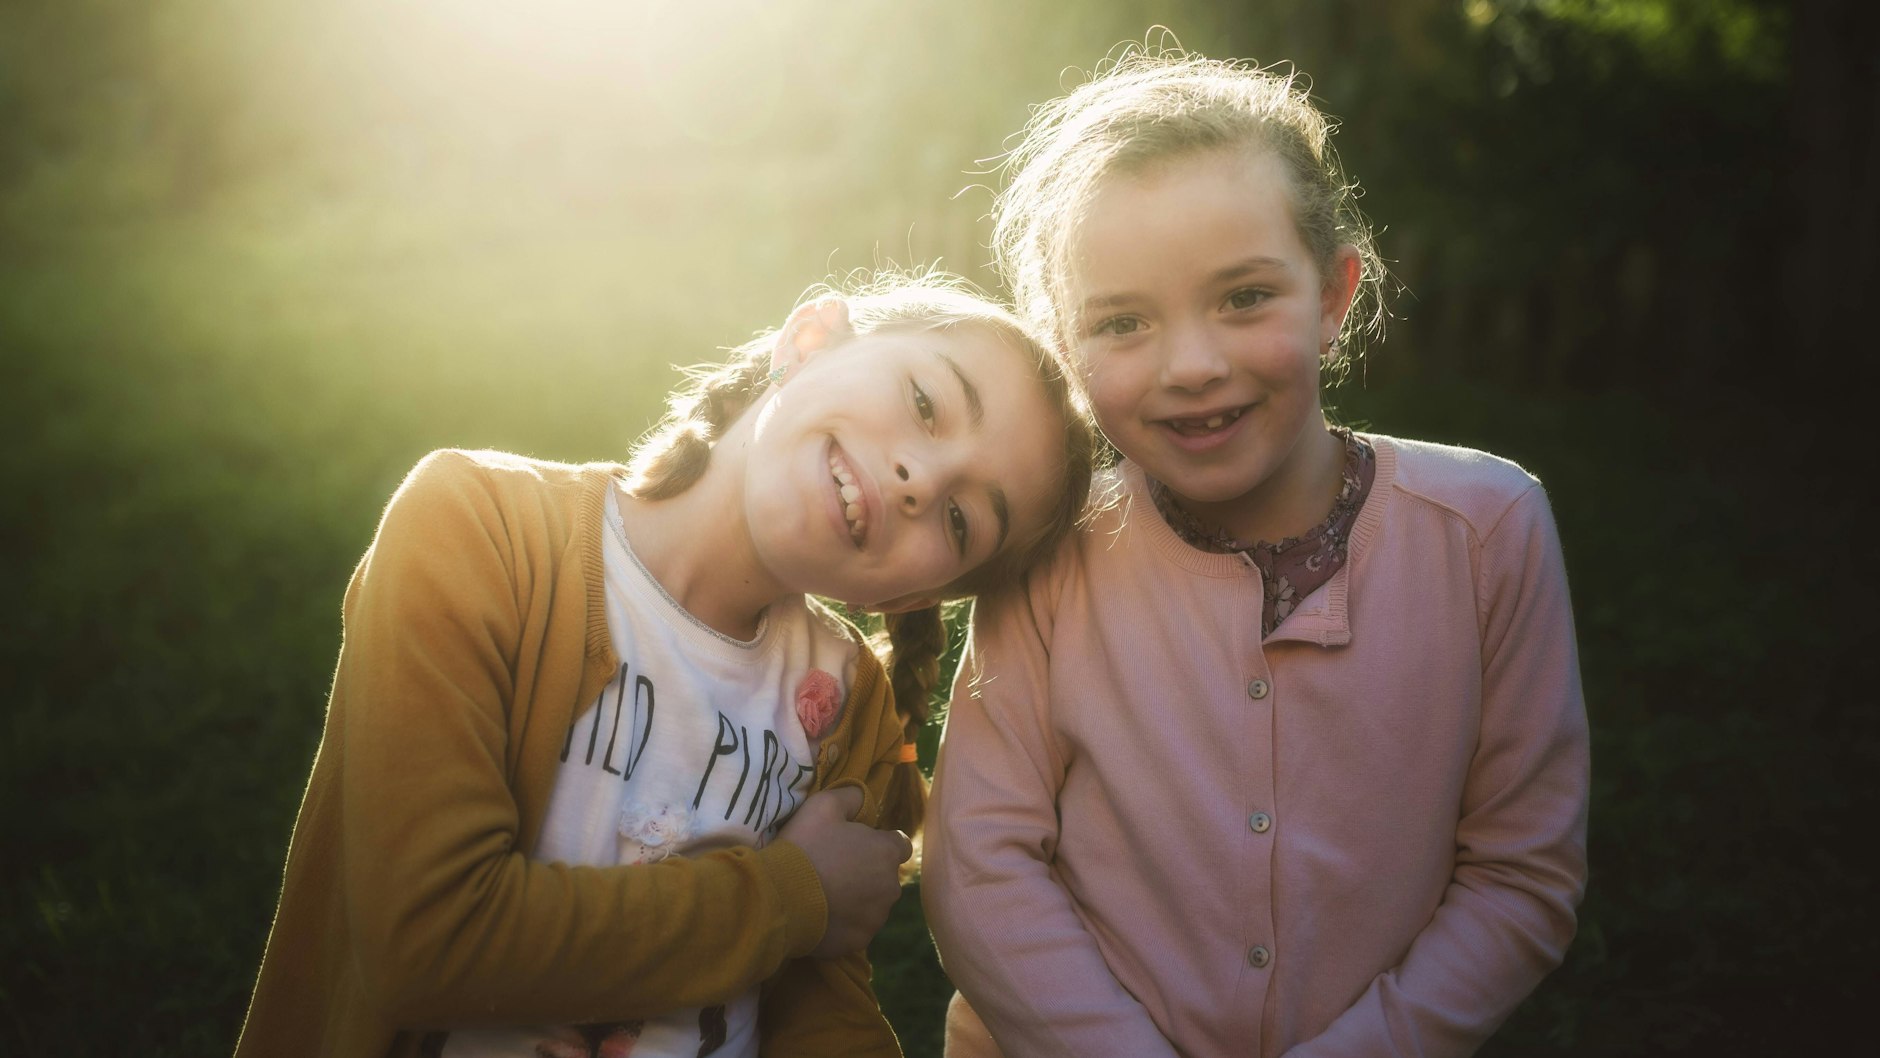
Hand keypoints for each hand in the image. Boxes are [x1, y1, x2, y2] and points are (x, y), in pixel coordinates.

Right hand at [778, 786, 912, 957]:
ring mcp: (876, 917)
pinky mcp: (860, 940)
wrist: (780, 897)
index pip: (899, 845)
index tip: (855, 846)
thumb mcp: (823, 805)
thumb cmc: (805, 846)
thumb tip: (864, 797)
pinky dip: (845, 922)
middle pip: (885, 876)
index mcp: (886, 853)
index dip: (878, 843)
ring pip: (873, 904)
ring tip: (825, 894)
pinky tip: (822, 915)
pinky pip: (857, 928)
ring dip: (857, 899)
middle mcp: (890, 887)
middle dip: (867, 872)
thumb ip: (851, 797)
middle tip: (834, 869)